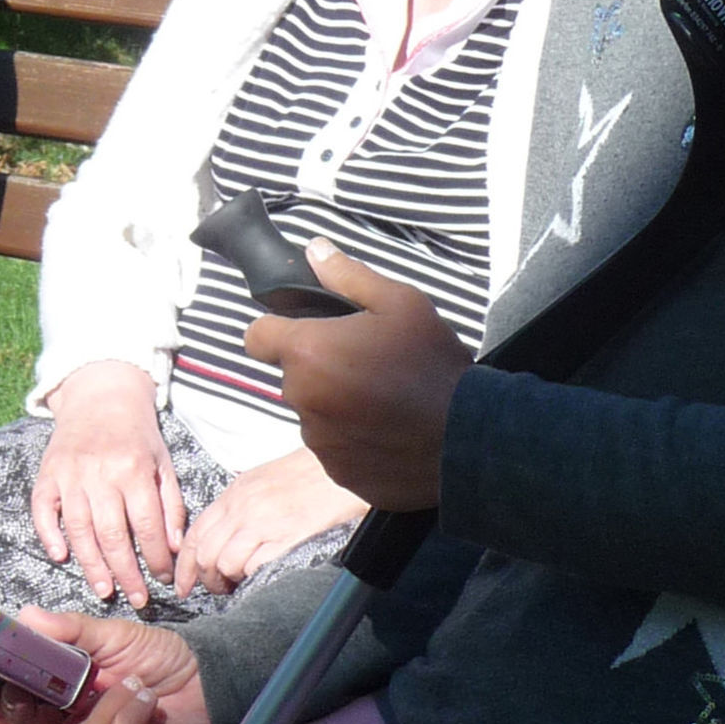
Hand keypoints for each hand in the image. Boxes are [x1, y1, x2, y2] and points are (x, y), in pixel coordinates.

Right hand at [0, 611, 214, 723]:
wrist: (212, 679)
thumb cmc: (162, 659)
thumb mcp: (113, 636)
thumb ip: (68, 631)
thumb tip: (24, 616)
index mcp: (58, 690)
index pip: (8, 696)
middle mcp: (70, 723)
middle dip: (21, 707)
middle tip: (29, 688)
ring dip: (102, 708)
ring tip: (133, 683)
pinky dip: (128, 720)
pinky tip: (148, 702)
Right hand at [31, 361, 186, 609]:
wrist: (100, 396)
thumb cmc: (137, 435)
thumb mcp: (164, 463)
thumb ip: (170, 504)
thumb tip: (173, 547)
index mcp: (135, 470)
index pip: (148, 526)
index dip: (156, 558)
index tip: (162, 580)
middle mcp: (101, 474)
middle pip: (113, 535)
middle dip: (127, 573)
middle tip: (138, 600)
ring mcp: (70, 474)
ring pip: (80, 530)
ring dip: (92, 565)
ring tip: (105, 591)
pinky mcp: (47, 474)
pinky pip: (43, 510)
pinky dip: (50, 535)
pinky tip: (61, 557)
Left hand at [173, 445, 365, 597]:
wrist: (341, 468)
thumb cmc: (309, 473)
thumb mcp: (263, 479)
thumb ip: (239, 504)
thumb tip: (222, 535)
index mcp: (235, 493)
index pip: (196, 533)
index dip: (185, 564)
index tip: (184, 583)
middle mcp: (244, 507)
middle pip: (205, 553)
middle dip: (206, 579)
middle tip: (217, 588)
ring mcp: (264, 522)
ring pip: (225, 563)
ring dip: (230, 580)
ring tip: (242, 583)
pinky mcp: (287, 537)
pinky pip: (255, 567)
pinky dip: (253, 577)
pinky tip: (262, 574)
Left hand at [245, 241, 470, 513]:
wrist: (467, 436)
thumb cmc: (432, 362)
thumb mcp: (400, 303)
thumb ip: (349, 276)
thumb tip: (314, 250)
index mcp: (308, 353)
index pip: (257, 337)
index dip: (277, 329)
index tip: (308, 330)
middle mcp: (301, 400)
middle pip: (293, 376)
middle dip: (319, 367)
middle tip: (367, 363)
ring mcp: (318, 442)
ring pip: (314, 414)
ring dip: (336, 405)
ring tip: (383, 401)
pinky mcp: (338, 473)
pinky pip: (335, 448)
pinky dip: (353, 439)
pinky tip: (388, 431)